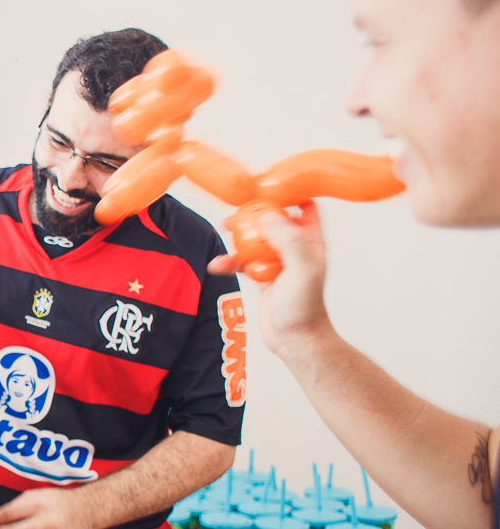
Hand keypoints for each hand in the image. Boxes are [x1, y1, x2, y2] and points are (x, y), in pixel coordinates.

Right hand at [208, 201, 333, 356]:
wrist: (295, 341)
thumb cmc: (305, 309)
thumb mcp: (302, 270)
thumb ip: (288, 240)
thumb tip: (268, 216)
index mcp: (311, 242)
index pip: (306, 206)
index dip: (290, 194)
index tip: (267, 187)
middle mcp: (295, 249)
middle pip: (273, 219)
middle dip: (254, 212)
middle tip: (237, 211)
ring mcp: (277, 263)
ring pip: (254, 239)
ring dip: (237, 236)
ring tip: (223, 232)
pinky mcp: (261, 277)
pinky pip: (242, 262)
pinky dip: (229, 262)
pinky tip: (218, 265)